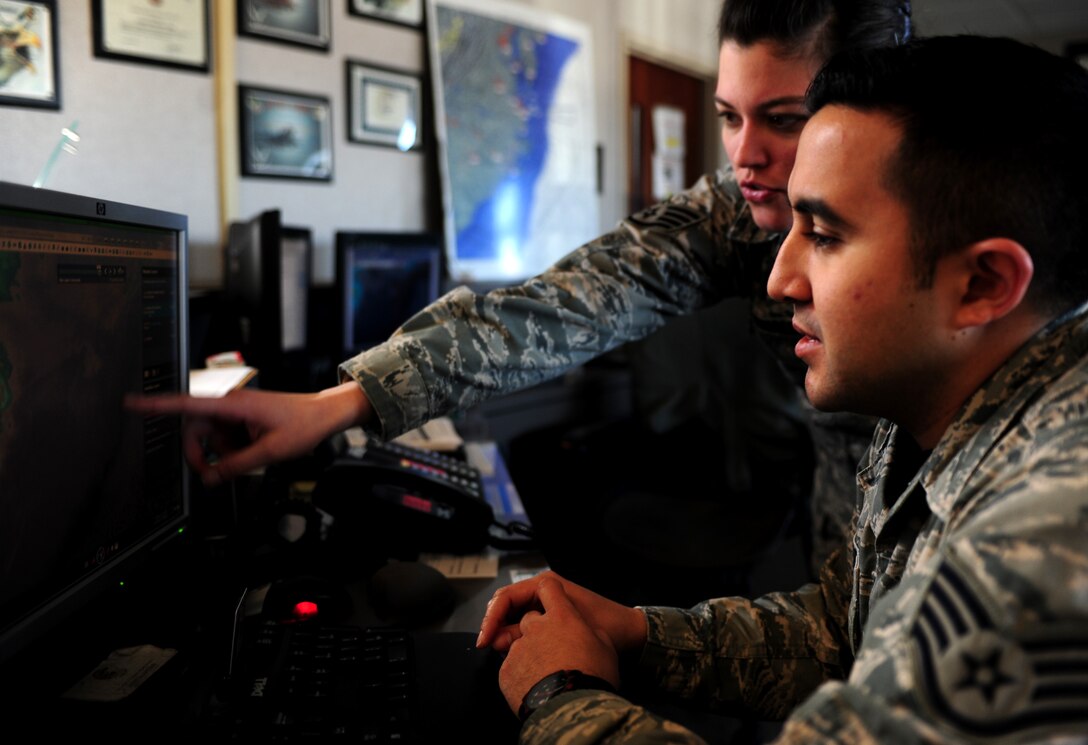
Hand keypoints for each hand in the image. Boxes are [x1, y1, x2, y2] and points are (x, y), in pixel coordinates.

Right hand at [124, 382, 371, 485]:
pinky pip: (225, 440)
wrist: (324, 416)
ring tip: (246, 461)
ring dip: (220, 455)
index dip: (155, 405)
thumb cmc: (303, 423)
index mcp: (232, 405)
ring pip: (210, 439)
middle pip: (194, 431)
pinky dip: (232, 452)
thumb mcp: (269, 452)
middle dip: (199, 454)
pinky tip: (252, 455)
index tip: (132, 403)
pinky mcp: (242, 421)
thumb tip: (211, 478)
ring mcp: (235, 414)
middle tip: (212, 474)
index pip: (185, 405)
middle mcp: (230, 406)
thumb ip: (236, 466)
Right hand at [478, 571, 646, 653]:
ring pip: (513, 619)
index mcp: (546, 584)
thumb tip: (497, 640)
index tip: (484, 640)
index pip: (506, 597)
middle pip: (506, 606)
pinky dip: (517, 640)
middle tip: (486, 648)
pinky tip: (514, 654)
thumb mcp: (565, 625)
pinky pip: (526, 629)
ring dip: (504, 634)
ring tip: (499, 652)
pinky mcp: (550, 621)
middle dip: (494, 626)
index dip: (491, 618)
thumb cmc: (605, 624)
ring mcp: (546, 606)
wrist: (631, 633)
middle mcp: (543, 592)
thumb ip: (529, 631)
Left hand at [498, 576, 620, 713]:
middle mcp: (536, 627)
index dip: (549, 594)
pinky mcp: (506, 671)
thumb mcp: (605, 648)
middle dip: (536, 630)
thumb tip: (587, 635)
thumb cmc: (595, 677)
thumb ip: (591, 633)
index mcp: (562, 616)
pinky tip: (535, 687)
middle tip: (551, 650)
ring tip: (545, 675)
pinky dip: (520, 674)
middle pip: (529, 618)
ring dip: (528, 654)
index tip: (549, 602)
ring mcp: (518, 648)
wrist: (574, 711)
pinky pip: (510, 667)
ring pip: (518, 644)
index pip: (549, 588)